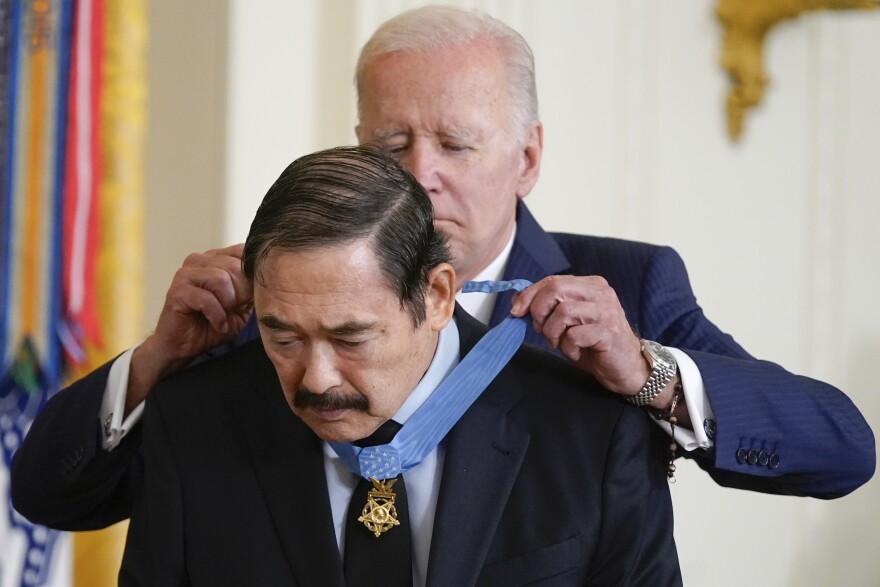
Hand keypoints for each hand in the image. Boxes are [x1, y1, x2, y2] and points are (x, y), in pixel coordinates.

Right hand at [126, 244, 252, 410]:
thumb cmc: (214, 322)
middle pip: (234, 265)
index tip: (251, 296)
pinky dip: (217, 315)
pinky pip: (206, 299)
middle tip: (236, 309)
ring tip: (226, 315)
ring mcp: (185, 274)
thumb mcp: (241, 303)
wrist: (185, 346)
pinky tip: (218, 324)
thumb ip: (252, 286)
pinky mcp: (177, 292)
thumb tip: (269, 275)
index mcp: (216, 258)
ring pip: (220, 279)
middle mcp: (199, 260)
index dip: (252, 274)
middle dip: (241, 292)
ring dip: (228, 303)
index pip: (243, 251)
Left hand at [510, 275, 648, 395]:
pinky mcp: (609, 332)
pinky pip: (574, 335)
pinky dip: (567, 347)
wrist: (626, 368)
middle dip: (539, 312)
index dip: (530, 295)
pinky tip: (575, 353)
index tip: (516, 311)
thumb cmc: (594, 346)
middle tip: (541, 331)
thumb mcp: (567, 323)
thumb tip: (517, 300)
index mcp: (590, 285)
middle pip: (555, 289)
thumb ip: (548, 308)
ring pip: (563, 311)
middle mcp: (601, 293)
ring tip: (559, 343)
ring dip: (552, 332)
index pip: (552, 280)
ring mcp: (607, 311)